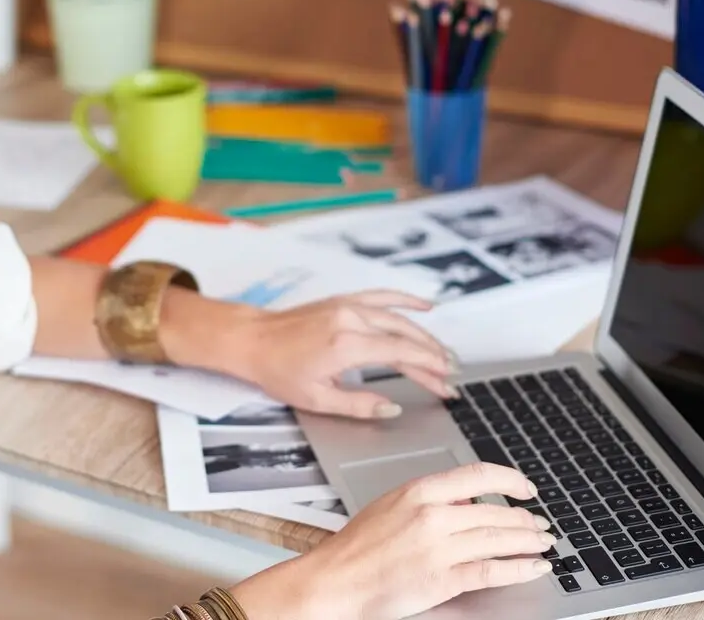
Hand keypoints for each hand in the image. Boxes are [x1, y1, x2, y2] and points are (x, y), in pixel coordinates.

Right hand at [231, 462, 553, 619]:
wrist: (336, 579)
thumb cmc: (357, 546)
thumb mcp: (392, 506)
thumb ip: (430, 499)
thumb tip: (468, 499)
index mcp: (418, 491)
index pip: (478, 475)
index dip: (510, 481)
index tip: (525, 488)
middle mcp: (432, 516)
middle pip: (495, 512)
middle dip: (525, 519)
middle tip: (540, 523)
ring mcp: (439, 548)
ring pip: (499, 540)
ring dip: (528, 542)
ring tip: (543, 543)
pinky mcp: (443, 579)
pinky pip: (492, 571)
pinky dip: (519, 568)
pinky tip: (534, 566)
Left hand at [232, 290, 457, 419]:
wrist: (252, 340)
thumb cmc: (278, 370)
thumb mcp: (318, 399)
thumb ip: (360, 404)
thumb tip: (392, 407)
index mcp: (347, 345)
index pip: (402, 354)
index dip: (429, 368)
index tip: (446, 382)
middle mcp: (351, 320)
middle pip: (405, 337)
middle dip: (432, 357)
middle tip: (450, 377)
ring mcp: (348, 306)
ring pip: (398, 318)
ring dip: (425, 335)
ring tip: (444, 354)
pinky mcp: (343, 301)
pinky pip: (381, 296)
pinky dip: (405, 300)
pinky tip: (425, 306)